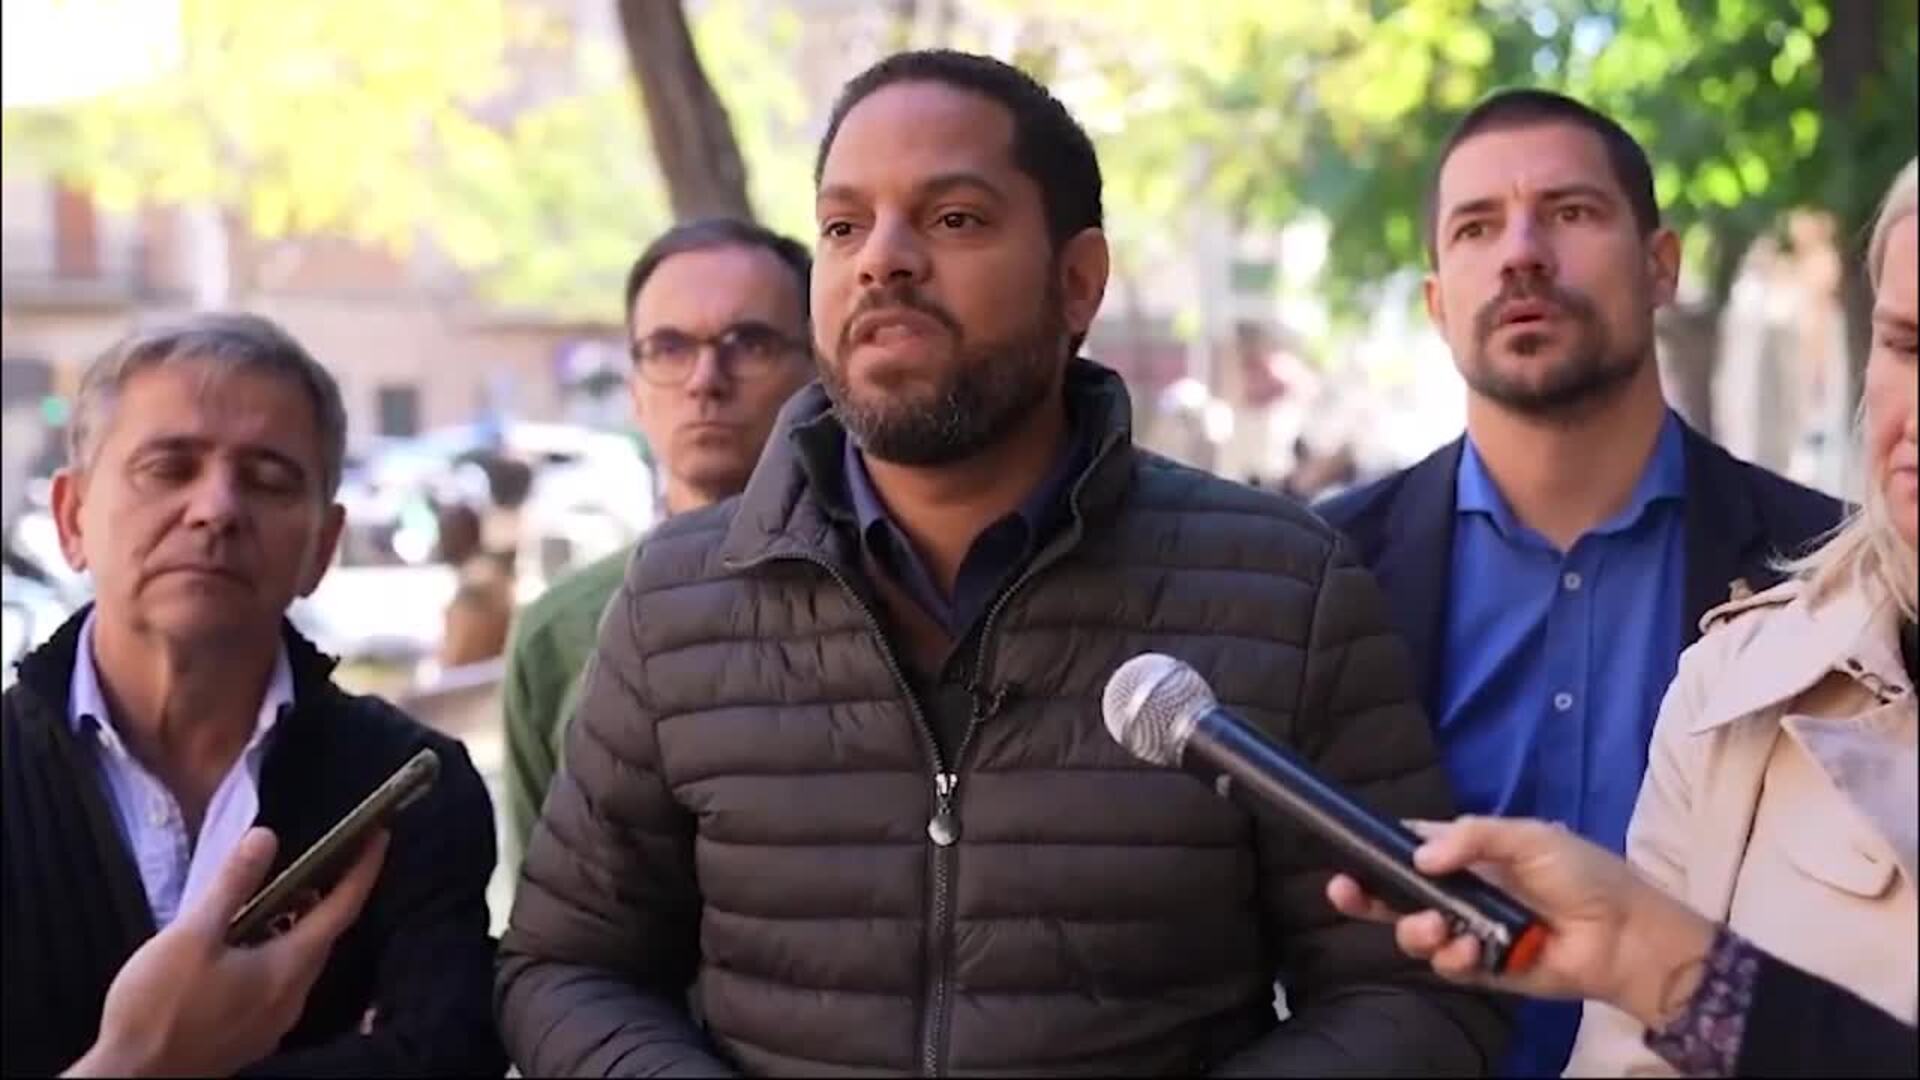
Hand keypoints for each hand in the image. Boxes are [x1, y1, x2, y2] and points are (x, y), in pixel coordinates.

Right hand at [64, 826, 388, 1077]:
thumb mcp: (191, 936)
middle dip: (330, 897)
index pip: (343, 909)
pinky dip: (275, 954)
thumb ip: (231, 885)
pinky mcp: (250, 1037)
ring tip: (279, 895)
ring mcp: (273, 1023)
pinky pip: (277, 985)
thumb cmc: (159, 1007)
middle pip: (324, 937)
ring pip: (299, 963)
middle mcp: (293, 998)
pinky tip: (245, 945)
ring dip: (297, 927)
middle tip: (326, 860)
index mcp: (289, 969)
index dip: (363, 870)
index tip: (378, 836)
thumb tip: (266, 837)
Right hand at [1325, 816, 1716, 1027]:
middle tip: (1343, 891)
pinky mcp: (1484, 970)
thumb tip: (1418, 857)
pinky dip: (1450, 958)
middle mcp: (1461, 893)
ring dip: (1413, 930)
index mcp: (1468, 855)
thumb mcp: (1528, 837)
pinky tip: (1466, 949)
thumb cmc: (1582, 874)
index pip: (1411, 848)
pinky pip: (1449, 966)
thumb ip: (1472, 838)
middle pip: (1398, 895)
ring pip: (1416, 933)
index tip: (1350, 850)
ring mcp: (1469, 932)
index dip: (1379, 850)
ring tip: (1432, 927)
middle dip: (1366, 896)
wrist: (1625, 934)